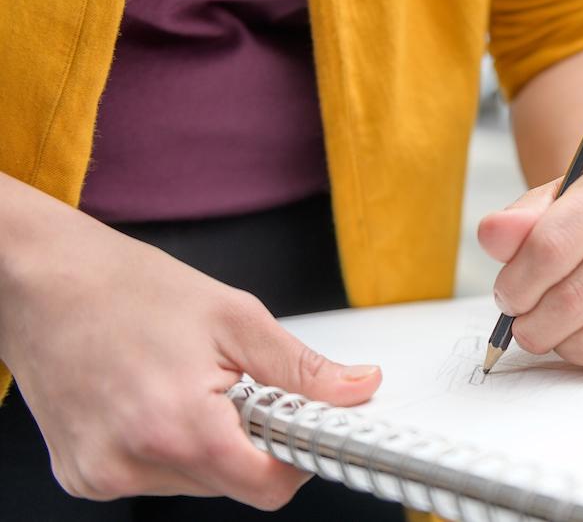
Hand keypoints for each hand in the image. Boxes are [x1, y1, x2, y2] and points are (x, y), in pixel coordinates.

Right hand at [0, 176, 381, 508]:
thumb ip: (302, 367)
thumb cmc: (124, 289)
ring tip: (185, 385)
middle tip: (234, 386)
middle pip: (234, 485)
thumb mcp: (233, 317)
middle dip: (250, 440)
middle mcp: (132, 463)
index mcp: (177, 426)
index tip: (303, 426)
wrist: (40, 280)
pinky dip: (168, 447)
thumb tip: (358, 388)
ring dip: (208, 444)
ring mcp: (102, 475)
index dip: (298, 457)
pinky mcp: (82, 476)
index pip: (269, 487)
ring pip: (196, 483)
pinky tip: (152, 401)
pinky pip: (153, 477)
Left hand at [477, 160, 582, 372]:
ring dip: (561, 344)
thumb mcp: (548, 207)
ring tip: (556, 329)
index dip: (517, 283)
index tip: (506, 297)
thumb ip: (515, 223)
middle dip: (532, 323)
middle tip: (521, 326)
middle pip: (574, 298)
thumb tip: (493, 235)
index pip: (553, 247)